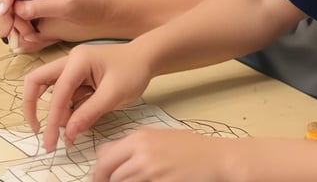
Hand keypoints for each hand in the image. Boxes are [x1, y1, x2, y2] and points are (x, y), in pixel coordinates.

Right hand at [0, 0, 114, 51]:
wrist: (105, 19)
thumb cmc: (93, 5)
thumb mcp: (69, 5)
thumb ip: (42, 7)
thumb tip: (18, 9)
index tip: (5, 10)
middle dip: (5, 13)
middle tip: (7, 31)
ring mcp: (34, 1)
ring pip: (10, 11)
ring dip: (14, 25)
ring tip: (31, 36)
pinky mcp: (35, 15)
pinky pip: (19, 23)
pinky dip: (21, 32)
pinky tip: (34, 38)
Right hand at [23, 41, 150, 152]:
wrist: (146, 58)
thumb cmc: (133, 71)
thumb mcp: (113, 95)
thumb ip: (89, 114)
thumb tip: (67, 134)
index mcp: (78, 60)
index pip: (58, 93)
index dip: (51, 120)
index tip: (50, 142)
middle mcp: (70, 61)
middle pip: (37, 80)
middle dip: (32, 106)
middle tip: (38, 130)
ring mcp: (73, 67)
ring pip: (50, 89)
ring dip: (55, 110)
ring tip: (71, 128)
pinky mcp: (78, 76)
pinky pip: (64, 93)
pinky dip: (67, 108)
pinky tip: (79, 118)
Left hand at [93, 129, 237, 181]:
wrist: (217, 158)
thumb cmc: (192, 148)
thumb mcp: (160, 138)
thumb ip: (136, 145)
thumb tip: (111, 156)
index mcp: (140, 138)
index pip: (105, 154)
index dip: (99, 170)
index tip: (99, 178)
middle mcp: (142, 153)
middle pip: (109, 172)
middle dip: (105, 181)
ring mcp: (151, 171)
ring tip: (134, 181)